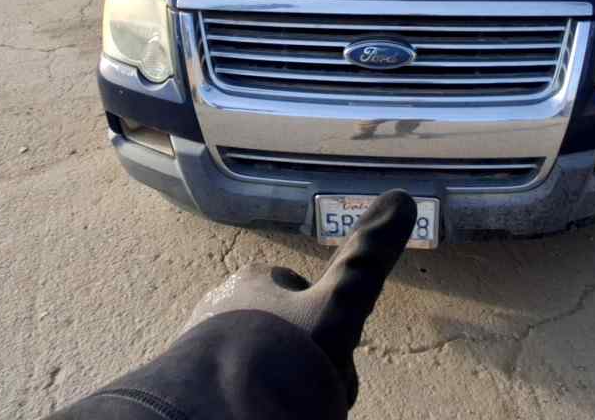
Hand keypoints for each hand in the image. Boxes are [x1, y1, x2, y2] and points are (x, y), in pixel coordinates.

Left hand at [184, 190, 417, 405]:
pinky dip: (248, 388)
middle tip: (312, 379)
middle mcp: (219, 303)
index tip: (331, 345)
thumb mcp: (339, 306)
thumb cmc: (283, 351)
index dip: (320, 317)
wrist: (222, 408)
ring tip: (289, 396)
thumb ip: (367, 260)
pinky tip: (265, 403)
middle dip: (296, 347)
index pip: (295, 289)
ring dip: (274, 370)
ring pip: (253, 354)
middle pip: (276, 324)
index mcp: (253, 280)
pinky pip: (231, 378)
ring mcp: (200, 342)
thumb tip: (403, 197)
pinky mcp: (191, 378)